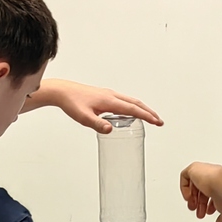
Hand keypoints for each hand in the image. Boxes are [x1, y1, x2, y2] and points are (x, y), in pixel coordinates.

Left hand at [37, 79, 162, 133]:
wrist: (62, 92)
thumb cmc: (72, 103)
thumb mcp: (83, 118)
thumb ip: (97, 124)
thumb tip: (110, 130)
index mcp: (109, 100)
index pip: (133, 109)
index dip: (146, 116)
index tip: (157, 122)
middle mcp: (111, 95)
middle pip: (136, 103)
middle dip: (149, 112)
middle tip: (159, 121)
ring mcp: (109, 94)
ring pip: (131, 101)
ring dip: (142, 109)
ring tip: (150, 117)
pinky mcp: (104, 96)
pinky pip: (124, 101)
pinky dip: (133, 107)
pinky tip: (131, 113)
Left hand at [180, 163, 221, 221]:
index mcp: (221, 184)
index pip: (212, 193)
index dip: (207, 204)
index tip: (206, 212)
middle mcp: (213, 177)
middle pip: (202, 189)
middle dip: (199, 203)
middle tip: (198, 211)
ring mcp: (203, 173)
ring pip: (193, 184)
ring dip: (192, 198)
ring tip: (192, 207)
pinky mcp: (194, 169)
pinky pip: (185, 176)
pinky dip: (184, 187)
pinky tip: (189, 196)